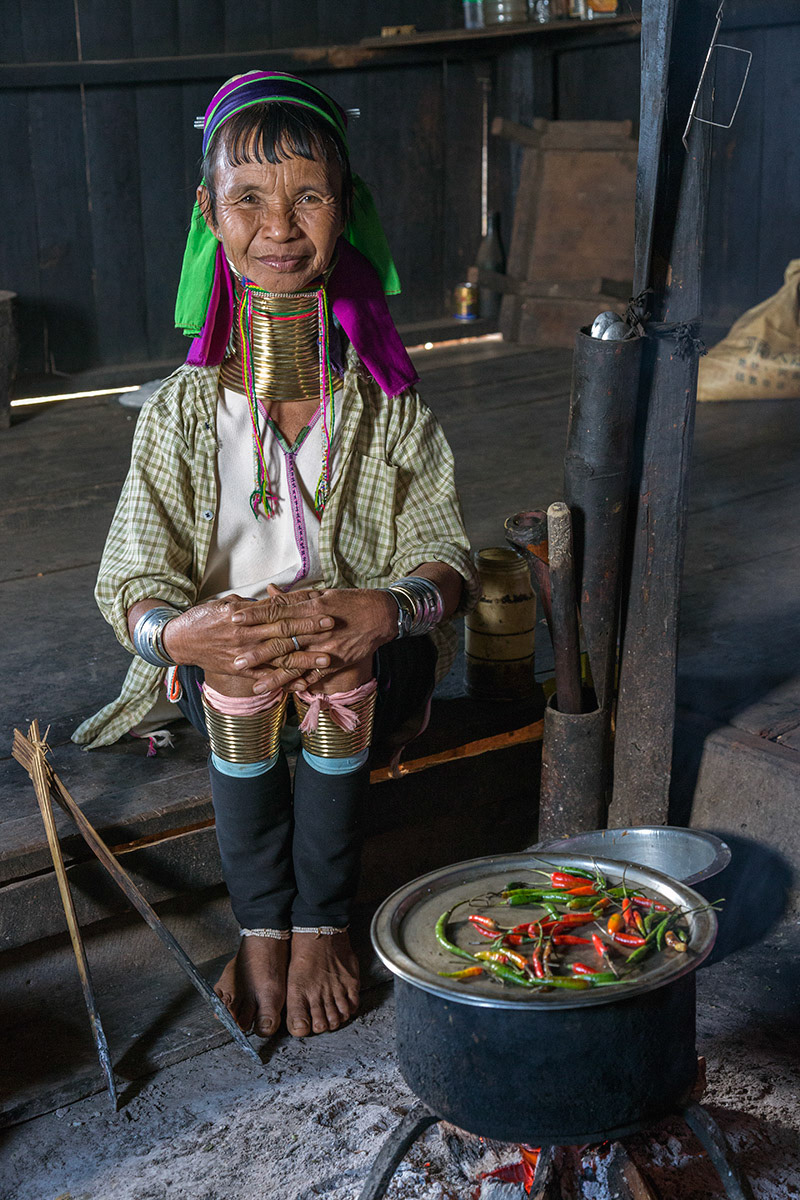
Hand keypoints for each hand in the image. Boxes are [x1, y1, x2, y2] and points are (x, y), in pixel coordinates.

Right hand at [157, 592, 334, 679]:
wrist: (179, 640)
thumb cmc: (204, 618)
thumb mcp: (227, 604)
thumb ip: (252, 605)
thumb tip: (274, 599)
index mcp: (244, 616)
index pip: (279, 611)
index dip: (302, 611)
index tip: (323, 608)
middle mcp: (246, 636)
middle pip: (284, 632)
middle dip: (310, 630)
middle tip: (333, 628)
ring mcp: (244, 656)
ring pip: (279, 657)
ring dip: (305, 659)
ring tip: (327, 659)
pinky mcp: (240, 671)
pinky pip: (266, 678)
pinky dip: (285, 681)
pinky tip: (304, 684)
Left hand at [230, 586, 396, 693]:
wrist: (380, 616)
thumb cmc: (349, 602)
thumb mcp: (321, 594)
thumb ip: (294, 598)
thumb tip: (270, 593)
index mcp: (311, 608)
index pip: (278, 612)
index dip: (255, 616)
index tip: (235, 618)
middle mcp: (317, 629)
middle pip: (283, 641)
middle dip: (258, 651)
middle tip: (236, 658)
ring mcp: (327, 648)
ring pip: (297, 664)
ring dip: (275, 676)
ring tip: (256, 686)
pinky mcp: (337, 662)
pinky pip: (316, 676)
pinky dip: (301, 684)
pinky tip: (286, 692)